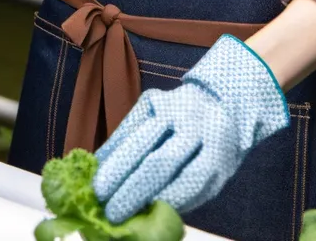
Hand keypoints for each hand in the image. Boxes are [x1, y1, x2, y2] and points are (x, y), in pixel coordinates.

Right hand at [92, 34, 289, 221]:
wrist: (217, 104)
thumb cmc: (208, 153)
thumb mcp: (210, 177)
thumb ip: (182, 195)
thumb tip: (141, 217)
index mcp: (218, 150)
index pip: (190, 180)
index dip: (161, 200)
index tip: (138, 219)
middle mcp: (198, 125)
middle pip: (161, 160)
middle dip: (132, 190)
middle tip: (111, 212)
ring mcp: (174, 107)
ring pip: (139, 140)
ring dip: (115, 169)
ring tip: (98, 191)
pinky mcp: (153, 97)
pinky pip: (128, 127)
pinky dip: (113, 149)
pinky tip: (100, 165)